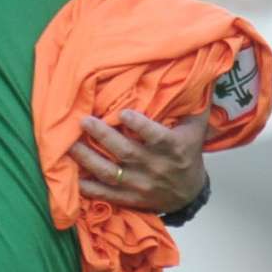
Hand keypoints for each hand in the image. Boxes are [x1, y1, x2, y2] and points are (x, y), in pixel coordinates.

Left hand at [70, 109, 209, 214]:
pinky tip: (73, 177)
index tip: (123, 113)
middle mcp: (155, 167)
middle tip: (83, 121)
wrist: (189, 193)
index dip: (140, 126)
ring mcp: (140, 185)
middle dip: (103, 136)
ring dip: (88, 159)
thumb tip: (201, 72)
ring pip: (110, 173)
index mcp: (173, 148)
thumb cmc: (188, 152)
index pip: (156, 137)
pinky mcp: (130, 198)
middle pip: (126, 152)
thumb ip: (195, 102)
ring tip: (70, 145)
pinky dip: (89, 188)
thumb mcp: (196, 127)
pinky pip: (106, 195)